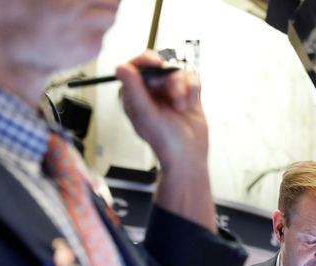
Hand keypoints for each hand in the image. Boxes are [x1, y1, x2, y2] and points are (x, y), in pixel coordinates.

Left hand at [115, 50, 214, 230]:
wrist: (189, 155)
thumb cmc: (165, 141)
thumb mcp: (146, 114)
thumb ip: (134, 90)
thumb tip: (121, 67)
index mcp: (135, 94)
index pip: (136, 66)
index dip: (146, 60)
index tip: (157, 63)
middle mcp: (152, 90)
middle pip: (160, 65)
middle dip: (170, 79)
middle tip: (174, 94)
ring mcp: (170, 90)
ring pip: (178, 70)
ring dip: (183, 87)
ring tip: (181, 106)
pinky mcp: (187, 92)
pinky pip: (192, 78)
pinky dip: (193, 90)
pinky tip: (190, 105)